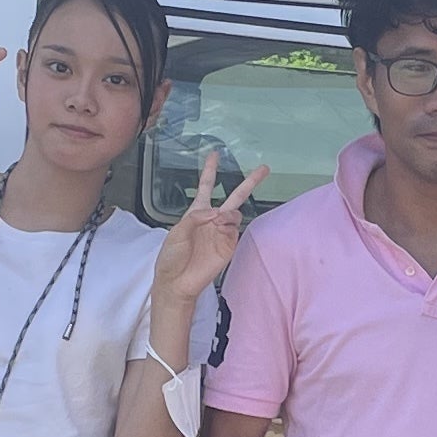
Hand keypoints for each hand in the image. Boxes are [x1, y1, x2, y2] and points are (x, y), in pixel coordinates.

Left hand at [152, 150, 264, 310]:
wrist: (176, 282)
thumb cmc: (171, 257)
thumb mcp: (176, 231)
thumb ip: (195, 217)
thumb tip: (217, 212)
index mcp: (196, 213)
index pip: (206, 187)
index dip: (210, 171)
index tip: (215, 155)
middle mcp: (212, 220)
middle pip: (234, 196)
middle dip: (249, 182)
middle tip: (264, 169)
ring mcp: (222, 233)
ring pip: (235, 213)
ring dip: (229, 212)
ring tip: (218, 220)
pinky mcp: (228, 246)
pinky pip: (235, 229)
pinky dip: (229, 225)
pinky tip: (220, 228)